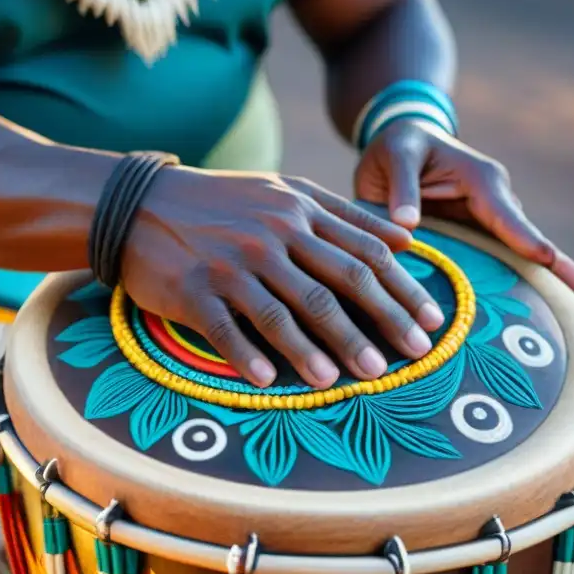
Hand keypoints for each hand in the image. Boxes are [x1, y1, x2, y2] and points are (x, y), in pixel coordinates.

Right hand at [119, 166, 446, 389]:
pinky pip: (227, 330)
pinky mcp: (194, 291)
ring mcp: (232, 264)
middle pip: (337, 285)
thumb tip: (407, 237)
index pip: (365, 253)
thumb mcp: (286, 191)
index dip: (403, 291)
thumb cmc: (224, 202)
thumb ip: (346, 215)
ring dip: (320, 350)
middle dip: (380, 323)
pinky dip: (247, 357)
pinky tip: (267, 382)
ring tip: (348, 380)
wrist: (142, 203)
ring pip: (286, 312)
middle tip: (411, 357)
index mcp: (299, 211)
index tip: (431, 322)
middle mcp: (271, 236)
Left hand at [355, 121, 573, 349]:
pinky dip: (542, 316)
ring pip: (544, 279)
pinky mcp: (489, 254)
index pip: (507, 215)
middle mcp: (504, 212)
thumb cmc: (401, 148)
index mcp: (484, 182)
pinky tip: (564, 353)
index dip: (524, 238)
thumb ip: (402, 186)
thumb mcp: (397, 153)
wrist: (405, 151)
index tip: (544, 260)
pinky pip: (518, 287)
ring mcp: (501, 237)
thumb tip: (408, 226)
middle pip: (550, 258)